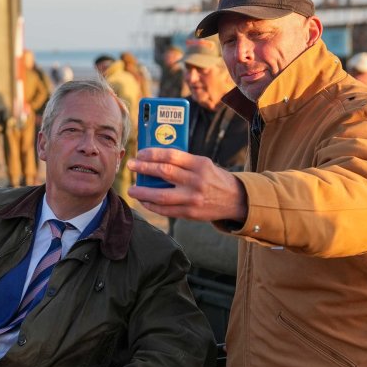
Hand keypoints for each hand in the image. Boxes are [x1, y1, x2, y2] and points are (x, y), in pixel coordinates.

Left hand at [127, 148, 248, 221]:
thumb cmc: (213, 178)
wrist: (235, 200)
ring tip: (132, 190)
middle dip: (144, 168)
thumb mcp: (203, 164)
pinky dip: (152, 206)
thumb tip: (153, 160)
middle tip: (131, 165)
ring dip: (143, 192)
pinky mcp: (191, 213)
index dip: (152, 153)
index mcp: (200, 164)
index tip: (140, 153)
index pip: (171, 155)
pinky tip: (144, 201)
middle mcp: (196, 180)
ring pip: (162, 195)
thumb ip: (183, 162)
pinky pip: (166, 210)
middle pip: (164, 172)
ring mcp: (193, 198)